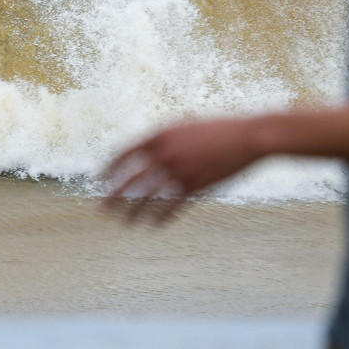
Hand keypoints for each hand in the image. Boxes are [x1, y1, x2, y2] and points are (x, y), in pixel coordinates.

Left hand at [101, 117, 265, 223]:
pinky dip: (160, 217)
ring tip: (124, 222)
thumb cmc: (217, 128)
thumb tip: (143, 147)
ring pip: (148, 197)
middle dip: (114, 195)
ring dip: (133, 211)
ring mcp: (180, 172)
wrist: (248, 137)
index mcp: (160, 136)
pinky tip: (152, 225)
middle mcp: (166, 154)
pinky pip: (172, 206)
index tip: (100, 178)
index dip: (110, 167)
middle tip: (101, 208)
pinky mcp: (196, 187)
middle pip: (131, 179)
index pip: (125, 153)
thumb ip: (163, 135)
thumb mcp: (185, 123)